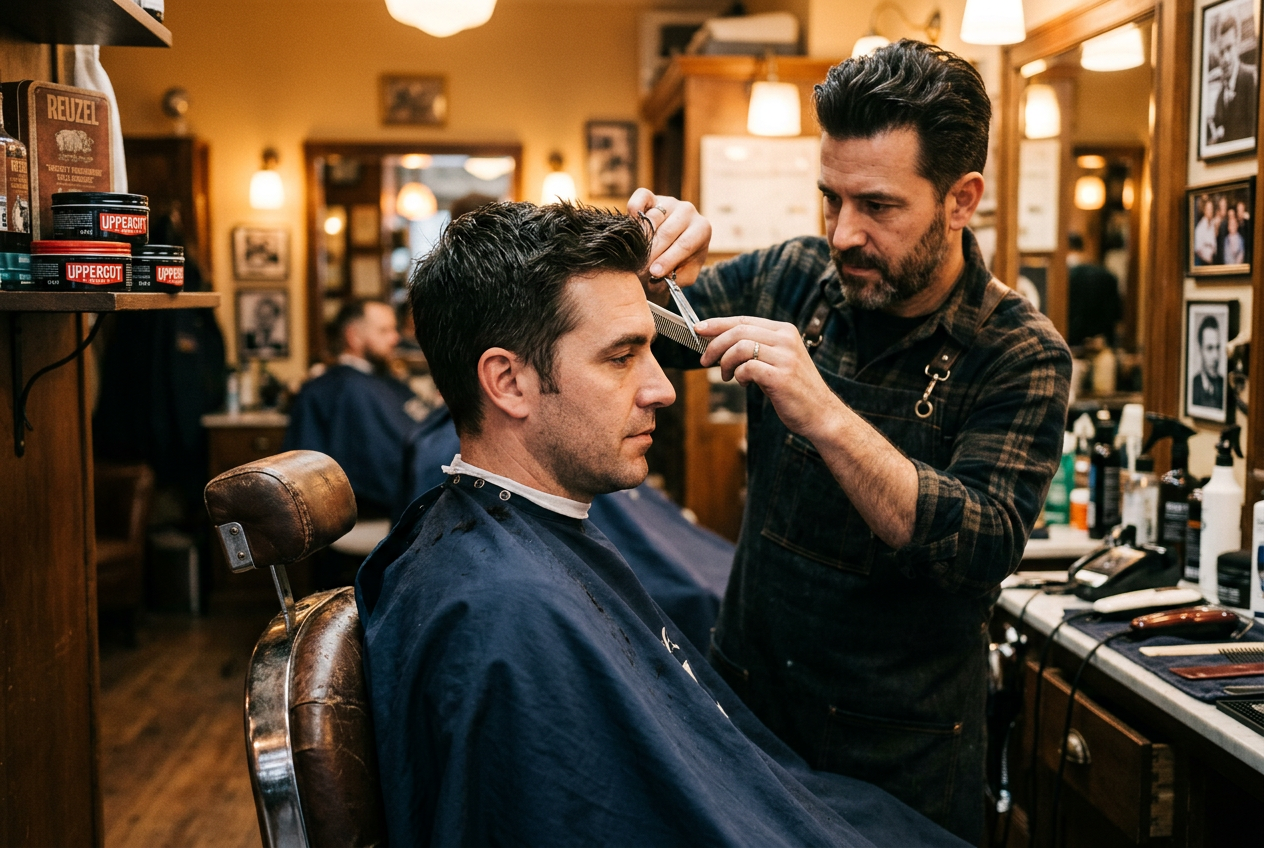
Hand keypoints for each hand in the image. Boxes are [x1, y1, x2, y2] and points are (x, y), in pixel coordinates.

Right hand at [627, 189, 710, 288]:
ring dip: (641, 239)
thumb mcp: (683, 276)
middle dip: (652, 254)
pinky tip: (630, 228)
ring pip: (653, 219)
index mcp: (702, 229)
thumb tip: (661, 276)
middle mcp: (688, 211)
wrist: (666, 249)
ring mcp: (669, 201)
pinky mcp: (651, 196)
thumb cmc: (678, 264)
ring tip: (633, 256)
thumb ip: (677, 278)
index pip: (684, 245)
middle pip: (667, 233)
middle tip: (639, 270)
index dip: (668, 260)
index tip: (654, 273)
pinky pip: (641, 198)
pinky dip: (634, 211)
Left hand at [696, 315, 840, 439]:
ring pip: (740, 347)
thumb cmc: (794, 389)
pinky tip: (743, 383)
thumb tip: (719, 343)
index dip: (718, 323)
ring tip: (726, 376)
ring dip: (725, 362)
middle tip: (705, 360)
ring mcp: (785, 357)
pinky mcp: (781, 376)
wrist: (821, 414)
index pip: (744, 320)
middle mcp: (786, 339)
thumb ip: (756, 348)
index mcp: (785, 331)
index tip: (699, 329)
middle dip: (715, 345)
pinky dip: (738, 376)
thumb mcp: (778, 361)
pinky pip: (748, 368)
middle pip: (739, 331)